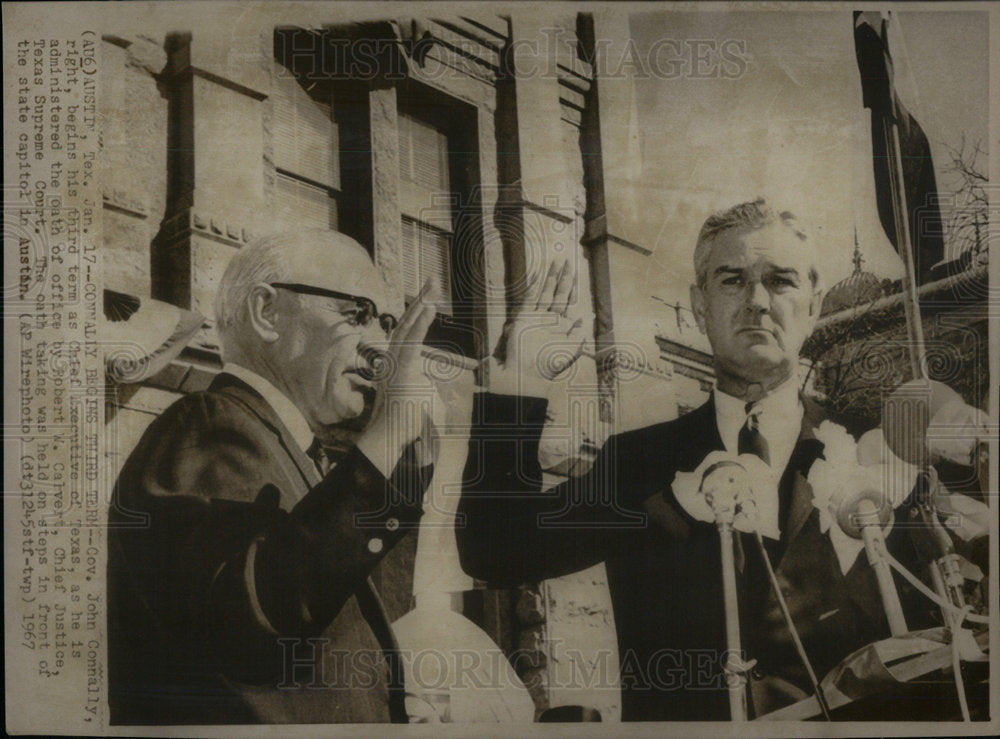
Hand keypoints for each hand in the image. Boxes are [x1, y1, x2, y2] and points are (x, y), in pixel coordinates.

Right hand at [356, 280, 440, 476]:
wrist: (396, 440)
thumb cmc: (410, 425)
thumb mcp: (427, 402)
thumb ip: (431, 389)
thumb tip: (437, 387)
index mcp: (399, 364)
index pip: (410, 334)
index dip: (419, 314)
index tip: (428, 298)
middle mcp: (394, 360)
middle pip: (408, 324)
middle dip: (421, 301)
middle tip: (432, 281)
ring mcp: (396, 364)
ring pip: (408, 328)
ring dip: (421, 306)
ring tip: (432, 288)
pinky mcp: (401, 369)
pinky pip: (412, 342)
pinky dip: (421, 323)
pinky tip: (429, 307)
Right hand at [494, 259, 586, 396]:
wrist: (528, 372)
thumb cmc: (550, 363)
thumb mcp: (570, 350)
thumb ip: (579, 333)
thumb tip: (587, 316)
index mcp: (562, 325)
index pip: (569, 301)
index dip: (572, 287)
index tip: (575, 273)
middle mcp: (550, 318)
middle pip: (558, 293)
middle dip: (563, 278)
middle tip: (567, 261)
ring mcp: (536, 317)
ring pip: (545, 293)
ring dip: (550, 279)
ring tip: (555, 263)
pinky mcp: (523, 318)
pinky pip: (529, 300)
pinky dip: (533, 289)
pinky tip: (538, 278)